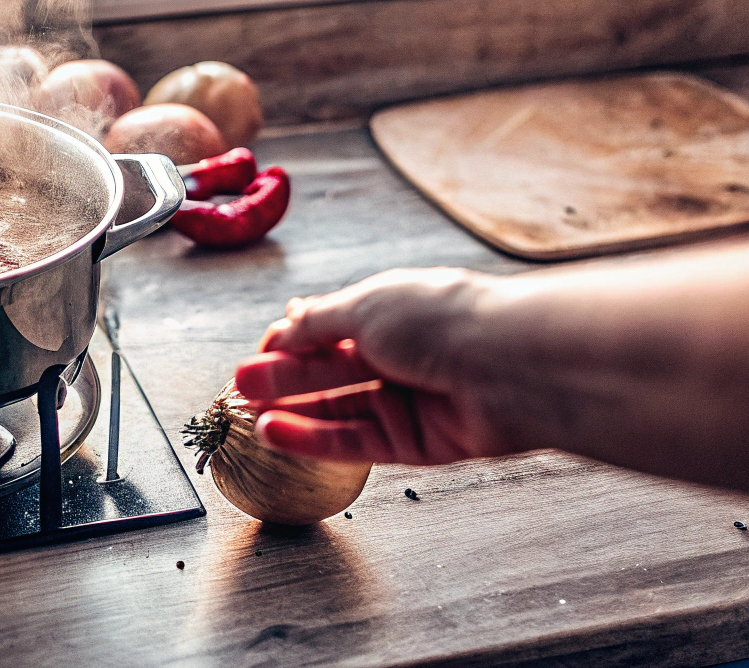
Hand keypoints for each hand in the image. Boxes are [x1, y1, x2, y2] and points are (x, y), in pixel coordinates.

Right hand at [235, 268, 522, 464]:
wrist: (508, 365)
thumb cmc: (444, 320)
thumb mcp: (366, 306)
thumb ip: (319, 322)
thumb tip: (285, 323)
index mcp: (387, 311)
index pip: (326, 328)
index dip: (289, 340)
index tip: (256, 353)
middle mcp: (395, 355)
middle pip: (325, 370)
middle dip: (281, 376)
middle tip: (239, 386)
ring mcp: (403, 400)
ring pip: (333, 408)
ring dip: (289, 409)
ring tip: (249, 412)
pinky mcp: (411, 443)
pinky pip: (351, 442)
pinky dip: (311, 437)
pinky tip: (277, 431)